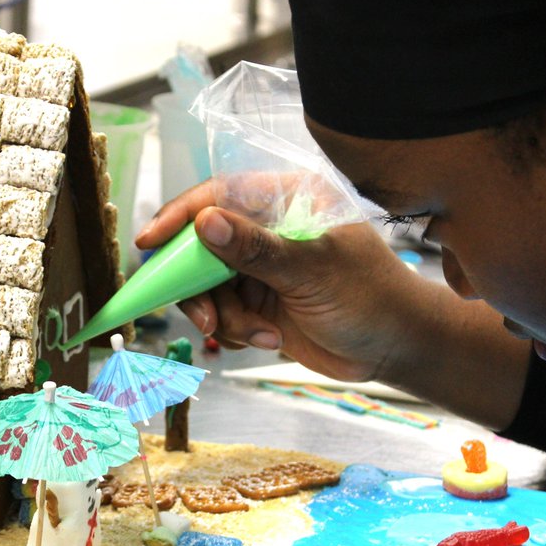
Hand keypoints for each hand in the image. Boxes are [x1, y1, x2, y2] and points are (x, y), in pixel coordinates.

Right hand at [135, 181, 421, 382]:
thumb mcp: (313, 271)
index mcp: (286, 200)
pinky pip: (222, 314)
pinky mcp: (258, 302)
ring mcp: (261, 267)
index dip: (180, 217)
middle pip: (202, 246)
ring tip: (260, 334)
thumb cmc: (371, 298)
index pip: (220, 196)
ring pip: (207, 287)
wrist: (396, 349)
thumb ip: (257, 249)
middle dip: (200, 287)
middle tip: (206, 318)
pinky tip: (271, 340)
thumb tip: (206, 223)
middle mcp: (268, 229)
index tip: (149, 242)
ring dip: (226, 318)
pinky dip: (237, 332)